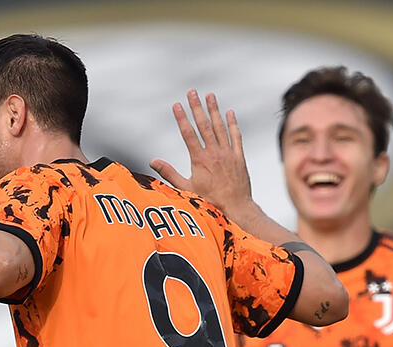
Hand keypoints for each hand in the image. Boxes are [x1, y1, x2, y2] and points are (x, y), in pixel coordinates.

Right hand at [150, 90, 252, 217]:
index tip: (176, 105)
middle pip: (204, 125)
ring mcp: (228, 154)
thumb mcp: (186, 189)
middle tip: (192, 92)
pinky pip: (236, 137)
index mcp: (200, 160)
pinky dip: (233, 124)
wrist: (236, 208)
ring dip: (214, 110)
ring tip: (210, 95)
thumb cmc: (209, 201)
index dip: (181, 118)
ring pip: (220, 127)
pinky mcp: (239, 157)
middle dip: (197, 107)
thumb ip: (169, 173)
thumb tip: (153, 161)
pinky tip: (230, 113)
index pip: (188, 134)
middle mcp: (215, 153)